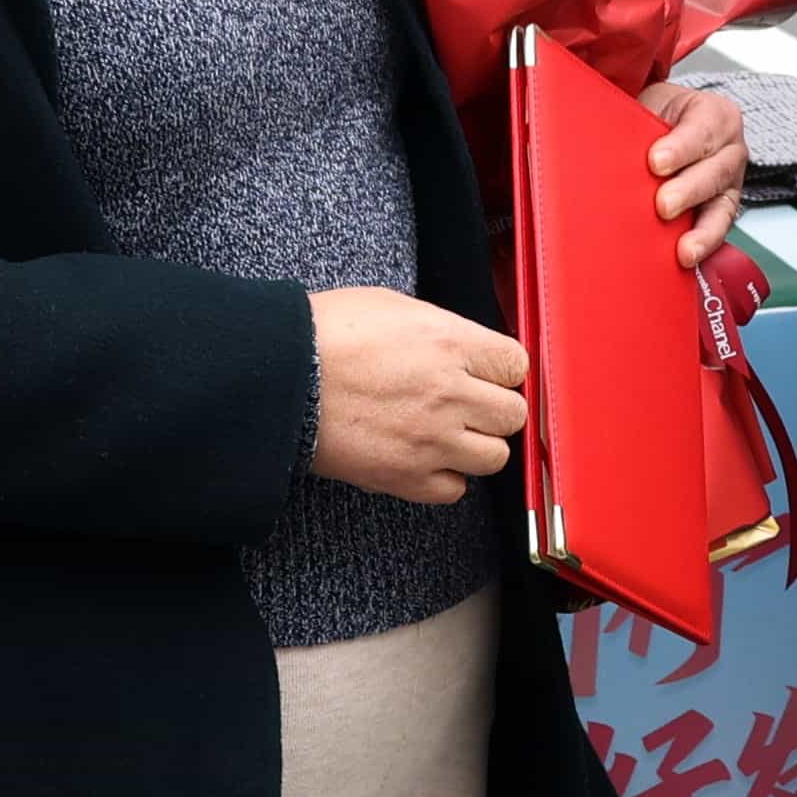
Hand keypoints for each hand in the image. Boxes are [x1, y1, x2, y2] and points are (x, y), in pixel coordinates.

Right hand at [309, 287, 528, 506]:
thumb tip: (469, 351)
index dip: (502, 369)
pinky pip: (455, 489)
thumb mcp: (394, 306)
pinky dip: (446, 477)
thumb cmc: (325, 334)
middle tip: (468, 403)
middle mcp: (449, 394)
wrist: (279, 377)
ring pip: (495, 457)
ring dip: (477, 445)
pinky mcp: (406, 477)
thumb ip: (443, 331)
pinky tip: (425, 456)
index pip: (517, 366)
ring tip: (449, 432)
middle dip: (493, 408)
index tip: (489, 373)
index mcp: (450, 343)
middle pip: (512, 415)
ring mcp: (431, 440)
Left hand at [642, 80, 744, 270]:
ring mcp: (729, 183)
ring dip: (701, 230)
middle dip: (688, 190)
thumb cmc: (655, 117)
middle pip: (715, 172)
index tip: (656, 162)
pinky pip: (718, 231)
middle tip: (663, 204)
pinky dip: (703, 246)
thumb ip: (634, 121)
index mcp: (715, 115)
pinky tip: (688, 258)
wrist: (660, 128)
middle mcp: (729, 150)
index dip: (680, 147)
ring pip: (722, 207)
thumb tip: (596, 138)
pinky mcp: (721, 211)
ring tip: (683, 248)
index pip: (702, 129)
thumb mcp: (648, 106)